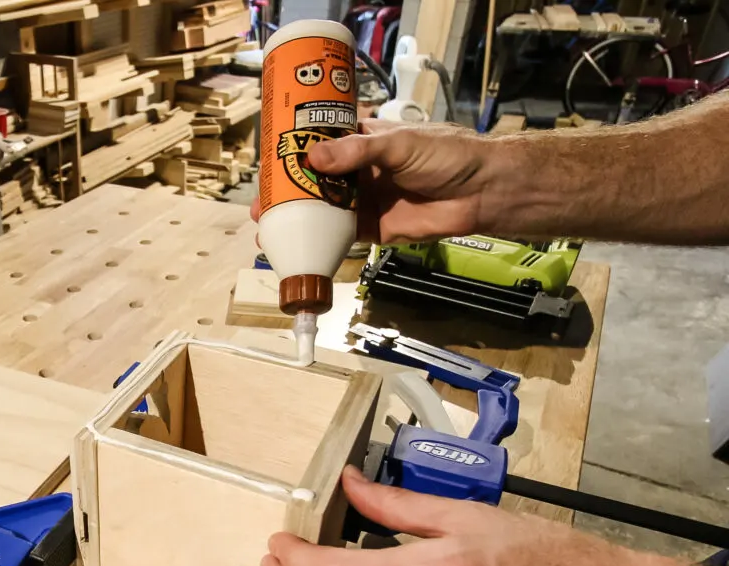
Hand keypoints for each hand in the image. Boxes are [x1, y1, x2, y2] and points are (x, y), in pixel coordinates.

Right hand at [250, 120, 499, 242]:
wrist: (482, 191)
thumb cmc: (448, 155)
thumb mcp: (400, 144)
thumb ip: (357, 153)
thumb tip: (315, 158)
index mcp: (363, 142)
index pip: (319, 144)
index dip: (293, 153)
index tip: (269, 162)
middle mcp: (359, 171)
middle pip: (314, 181)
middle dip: (286, 191)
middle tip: (262, 203)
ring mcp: (365, 200)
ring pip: (322, 209)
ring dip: (297, 218)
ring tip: (269, 226)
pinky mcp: (374, 229)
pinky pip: (341, 235)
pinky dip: (319, 240)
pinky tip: (298, 244)